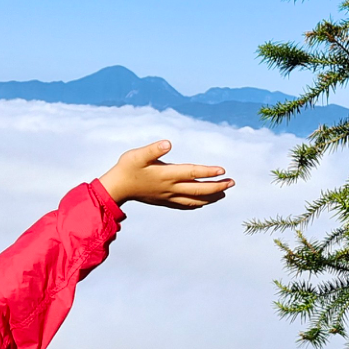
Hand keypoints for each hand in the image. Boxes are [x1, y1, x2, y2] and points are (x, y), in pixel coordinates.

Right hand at [99, 141, 232, 208]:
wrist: (116, 188)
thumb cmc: (126, 168)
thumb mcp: (137, 154)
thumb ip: (153, 149)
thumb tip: (168, 143)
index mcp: (166, 175)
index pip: (192, 173)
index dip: (208, 172)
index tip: (223, 171)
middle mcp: (170, 188)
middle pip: (198, 190)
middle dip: (217, 187)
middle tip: (232, 182)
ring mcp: (168, 197)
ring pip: (194, 200)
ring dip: (211, 197)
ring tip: (223, 193)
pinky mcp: (164, 201)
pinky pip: (185, 205)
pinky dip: (197, 204)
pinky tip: (203, 203)